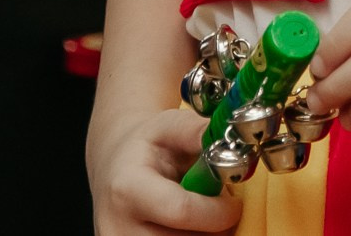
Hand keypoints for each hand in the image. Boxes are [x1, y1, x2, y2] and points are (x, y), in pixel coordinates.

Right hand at [89, 105, 239, 234]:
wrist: (115, 166)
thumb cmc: (147, 146)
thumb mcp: (170, 125)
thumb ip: (199, 133)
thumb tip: (235, 142)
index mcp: (128, 189)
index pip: (183, 211)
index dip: (218, 211)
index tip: (234, 203)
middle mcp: (118, 227)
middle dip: (214, 227)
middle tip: (218, 207)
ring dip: (204, 235)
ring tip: (199, 213)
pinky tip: (188, 225)